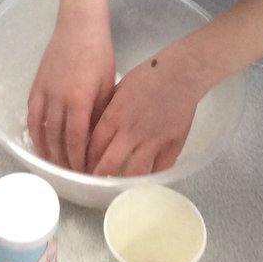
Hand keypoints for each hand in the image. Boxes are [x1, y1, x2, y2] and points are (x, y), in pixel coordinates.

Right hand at [27, 19, 114, 171]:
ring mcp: (43, 92)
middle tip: (73, 177)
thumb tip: (97, 140)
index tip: (86, 174)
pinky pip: (31, 116)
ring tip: (55, 167)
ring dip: (48, 152)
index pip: (76, 140)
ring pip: (41, 131)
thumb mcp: (107, 86)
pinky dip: (34, 134)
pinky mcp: (35, 86)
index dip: (79, 161)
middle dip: (65, 162)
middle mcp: (57, 99)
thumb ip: (99, 114)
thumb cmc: (99, 54)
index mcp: (79, 100)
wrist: (79, 26)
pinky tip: (39, 145)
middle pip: (57, 140)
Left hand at [86, 43, 206, 176]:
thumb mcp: (119, 89)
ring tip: (118, 189)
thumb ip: (107, 110)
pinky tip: (145, 183)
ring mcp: (152, 141)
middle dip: (98, 176)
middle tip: (95, 184)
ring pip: (134, 173)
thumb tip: (96, 126)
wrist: (180, 73)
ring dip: (123, 183)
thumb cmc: (148, 76)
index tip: (82, 168)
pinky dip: (151, 180)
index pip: (92, 146)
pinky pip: (160, 170)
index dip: (85, 160)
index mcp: (114, 117)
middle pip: (108, 164)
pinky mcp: (172, 146)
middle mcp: (130, 132)